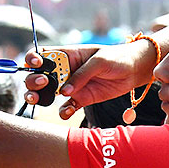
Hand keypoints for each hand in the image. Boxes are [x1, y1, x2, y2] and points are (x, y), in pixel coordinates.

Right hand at [24, 40, 157, 120]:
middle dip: (34, 81)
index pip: (42, 55)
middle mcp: (65, 71)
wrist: (135, 71)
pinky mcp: (81, 99)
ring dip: (40, 98)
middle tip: (43, 84)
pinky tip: (67, 112)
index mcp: (67, 56)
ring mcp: (72, 86)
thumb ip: (81, 75)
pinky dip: (64, 112)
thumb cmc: (117, 58)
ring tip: (40, 101)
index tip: (36, 64)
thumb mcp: (99, 61)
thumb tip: (64, 92)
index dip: (33, 59)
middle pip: (39, 76)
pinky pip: (66, 108)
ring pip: (48, 94)